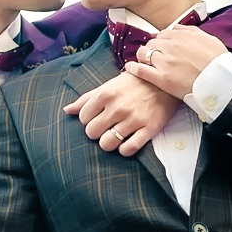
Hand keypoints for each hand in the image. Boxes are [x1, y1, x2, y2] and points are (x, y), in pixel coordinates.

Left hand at [63, 74, 178, 154]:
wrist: (164, 81)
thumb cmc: (133, 83)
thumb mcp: (109, 86)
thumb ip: (87, 98)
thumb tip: (67, 111)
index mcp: (106, 94)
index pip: (83, 118)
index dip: (89, 119)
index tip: (98, 117)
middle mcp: (118, 107)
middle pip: (92, 133)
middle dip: (97, 132)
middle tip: (106, 127)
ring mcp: (134, 119)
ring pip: (107, 144)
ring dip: (108, 143)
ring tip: (115, 136)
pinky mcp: (149, 129)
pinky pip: (128, 149)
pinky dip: (124, 149)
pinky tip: (127, 141)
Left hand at [121, 22, 224, 96]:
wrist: (221, 82)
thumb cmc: (219, 63)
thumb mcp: (210, 40)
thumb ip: (192, 31)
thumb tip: (178, 27)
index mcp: (183, 36)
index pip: (164, 34)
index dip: (161, 40)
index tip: (161, 46)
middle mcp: (171, 46)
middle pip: (152, 43)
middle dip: (152, 48)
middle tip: (153, 56)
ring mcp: (164, 62)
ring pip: (144, 54)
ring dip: (142, 56)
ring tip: (142, 61)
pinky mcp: (160, 78)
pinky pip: (140, 70)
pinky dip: (132, 68)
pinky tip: (129, 68)